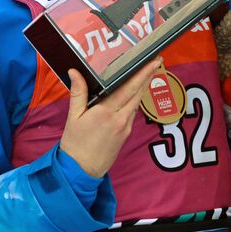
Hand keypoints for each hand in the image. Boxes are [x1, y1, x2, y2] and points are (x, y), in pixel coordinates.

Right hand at [59, 61, 159, 177]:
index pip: (128, 88)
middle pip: (138, 93)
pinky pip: (132, 112)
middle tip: (157, 60)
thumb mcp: (73, 117)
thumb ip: (78, 93)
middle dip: (149, 76)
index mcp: (106, 112)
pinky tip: (134, 93)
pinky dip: (135, 100)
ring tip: (148, 72)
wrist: (82, 171)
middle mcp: (120, 118)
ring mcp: (125, 127)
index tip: (153, 62)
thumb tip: (75, 72)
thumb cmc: (75, 145)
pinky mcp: (126, 133)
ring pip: (137, 102)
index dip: (142, 74)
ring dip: (143, 87)